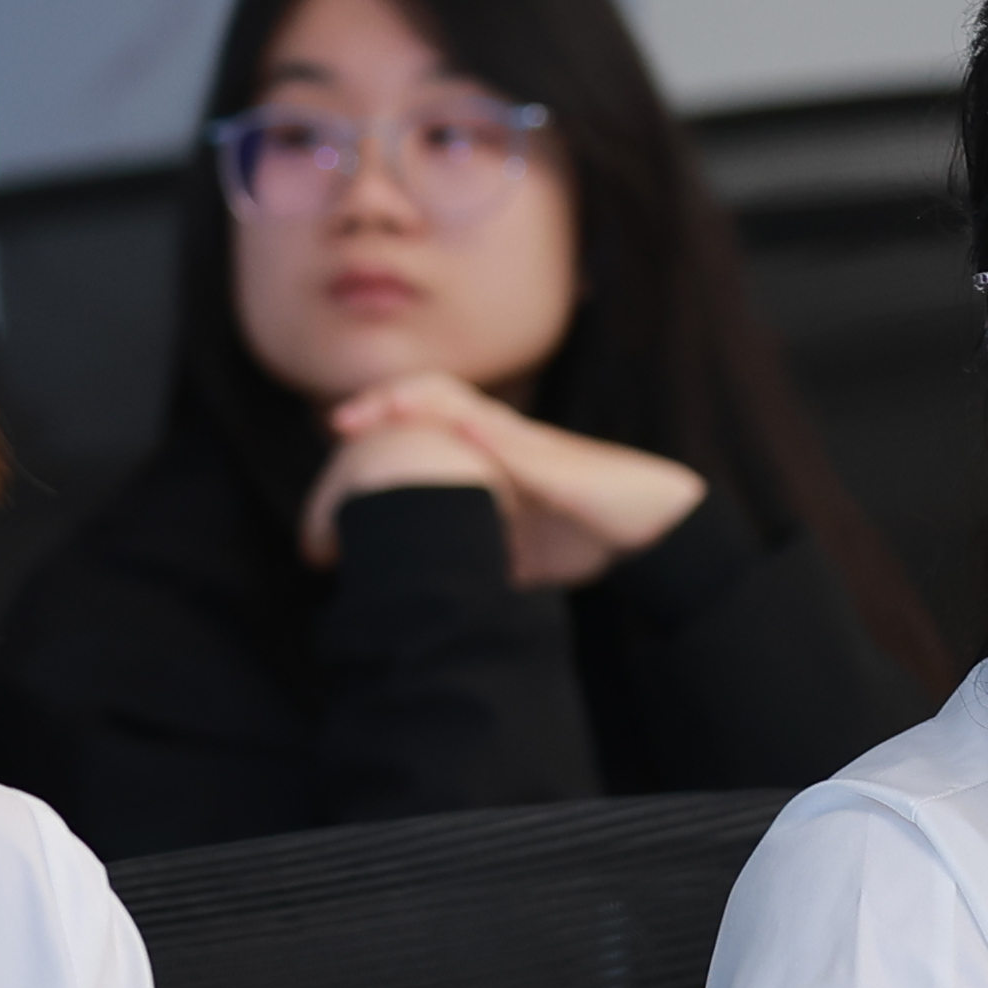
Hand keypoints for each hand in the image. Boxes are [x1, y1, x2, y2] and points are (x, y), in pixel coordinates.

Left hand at [303, 369, 707, 589]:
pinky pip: (517, 443)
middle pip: (435, 400)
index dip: (379, 422)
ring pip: (468, 408)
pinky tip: (459, 433)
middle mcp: (506, 440)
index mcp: (491, 456)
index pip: (426, 422)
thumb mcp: (515, 549)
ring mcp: (532, 447)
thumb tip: (429, 586)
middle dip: (383, 405)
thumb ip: (475, 552)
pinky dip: (484, 434)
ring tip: (379, 409)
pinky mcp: (560, 464)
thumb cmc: (585, 531)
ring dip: (420, 405)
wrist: (652, 526)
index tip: (335, 436)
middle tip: (337, 423)